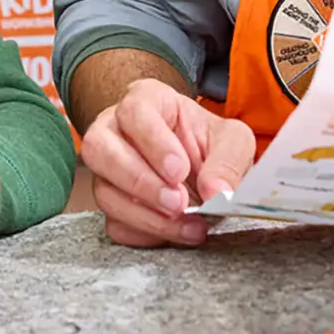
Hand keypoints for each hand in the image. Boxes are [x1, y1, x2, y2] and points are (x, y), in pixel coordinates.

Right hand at [81, 78, 255, 247]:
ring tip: (186, 224)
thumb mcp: (233, 141)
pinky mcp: (112, 203)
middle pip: (100, 150)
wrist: (205, 170)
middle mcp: (114, 130)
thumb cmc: (210, 143)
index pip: (133, 111)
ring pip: (104, 192)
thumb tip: (216, 192)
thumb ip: (228, 162)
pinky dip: (145, 233)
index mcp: (144, 101)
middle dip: (140, 182)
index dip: (153, 142)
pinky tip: (175, 232)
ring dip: (145, 214)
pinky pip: (115, 223)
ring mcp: (107, 169)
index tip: (179, 170)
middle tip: (178, 202)